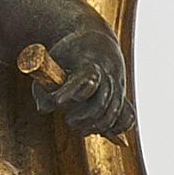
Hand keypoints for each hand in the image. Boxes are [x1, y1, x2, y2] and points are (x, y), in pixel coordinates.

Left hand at [25, 16, 133, 136]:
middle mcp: (109, 75)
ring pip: (114, 111)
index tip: (57, 103)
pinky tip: (102, 132)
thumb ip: (44, 84)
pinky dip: (118, 127)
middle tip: (69, 120)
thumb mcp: (53, 61)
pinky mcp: (123, 96)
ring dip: (97, 125)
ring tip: (81, 129)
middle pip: (102, 102)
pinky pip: (129, 116)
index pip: (87, 78)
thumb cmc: (71, 53)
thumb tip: (44, 109)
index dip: (72, 92)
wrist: (97, 43)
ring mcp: (118, 86)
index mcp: (91, 62)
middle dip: (84, 116)